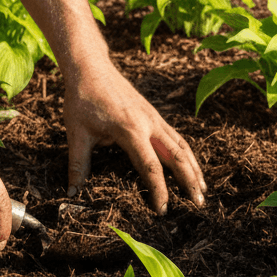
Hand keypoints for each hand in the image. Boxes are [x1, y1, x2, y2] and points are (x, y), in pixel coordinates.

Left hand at [63, 62, 205, 213]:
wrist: (90, 66)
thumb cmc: (82, 99)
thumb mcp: (77, 133)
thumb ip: (78, 165)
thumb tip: (73, 192)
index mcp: (130, 130)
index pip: (150, 167)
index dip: (158, 191)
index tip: (162, 210)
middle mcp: (148, 124)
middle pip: (177, 157)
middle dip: (190, 181)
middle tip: (199, 204)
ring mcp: (154, 118)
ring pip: (182, 146)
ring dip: (194, 168)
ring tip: (203, 189)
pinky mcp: (154, 115)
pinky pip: (176, 137)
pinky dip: (187, 154)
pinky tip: (191, 166)